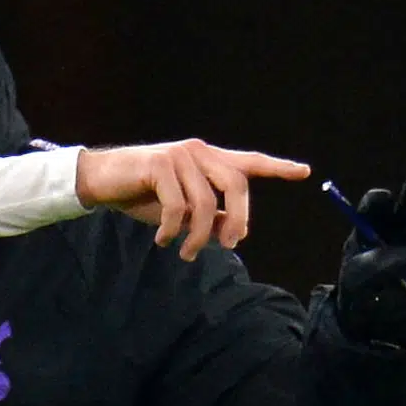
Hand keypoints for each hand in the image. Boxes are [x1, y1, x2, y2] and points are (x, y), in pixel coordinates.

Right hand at [75, 139, 311, 259]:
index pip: (248, 162)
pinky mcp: (159, 165)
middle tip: (229, 245)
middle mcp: (198, 151)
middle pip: (236, 185)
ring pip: (206, 202)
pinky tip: (162, 240)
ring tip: (186, 253)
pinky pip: (178, 206)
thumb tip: (235, 231)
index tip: (304, 172)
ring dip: (198, 236)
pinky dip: (173, 230)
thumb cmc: (141, 194)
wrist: (101, 180)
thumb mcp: (180, 209)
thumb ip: (209, 215)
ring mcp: (179, 155)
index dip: (278, 168)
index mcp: (207, 158)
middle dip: (237, 220)